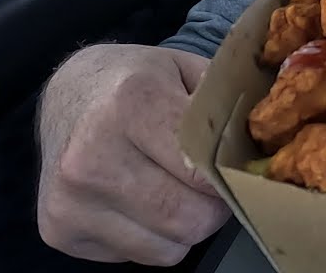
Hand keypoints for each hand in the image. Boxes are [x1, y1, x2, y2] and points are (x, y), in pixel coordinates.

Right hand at [36, 44, 230, 265]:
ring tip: (177, 189)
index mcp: (131, 103)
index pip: (203, 168)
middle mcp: (90, 155)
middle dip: (214, 206)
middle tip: (212, 184)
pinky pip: (138, 257)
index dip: (230, 174)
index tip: (238, 168)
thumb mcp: (186, 70)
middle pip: (190, 218)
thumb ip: (226, 106)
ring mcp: (69, 198)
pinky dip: (154, 237)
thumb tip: (266, 145)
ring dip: (186, 226)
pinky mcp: (59, 230)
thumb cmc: (137, 81)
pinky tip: (142, 200)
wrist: (68, 91)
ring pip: (168, 247)